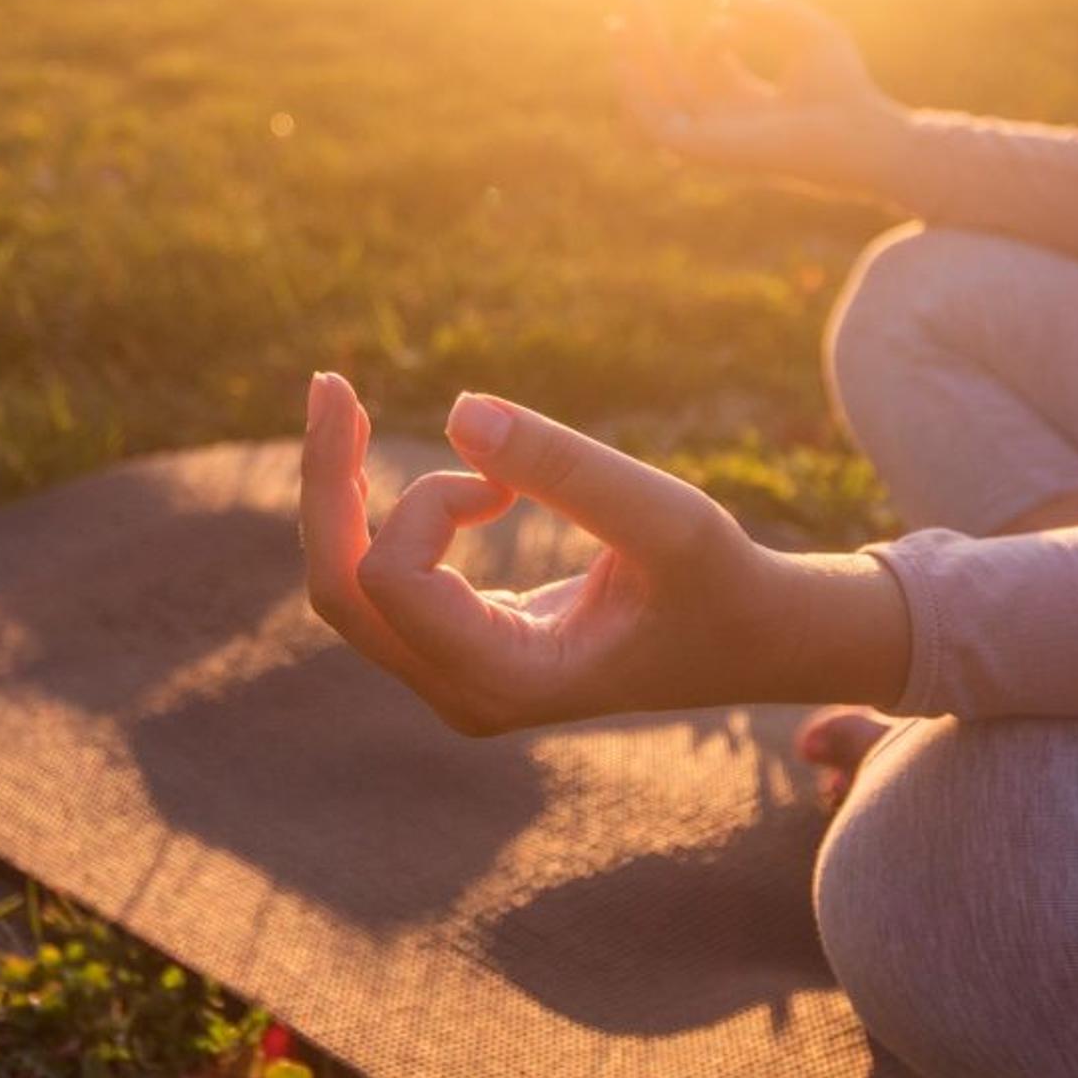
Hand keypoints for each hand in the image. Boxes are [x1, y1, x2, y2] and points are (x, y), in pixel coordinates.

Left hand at [298, 372, 908, 733]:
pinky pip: (385, 585)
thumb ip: (568, 467)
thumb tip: (455, 408)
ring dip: (343, 496)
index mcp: (507, 681)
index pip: (391, 582)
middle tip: (330, 383)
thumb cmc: (718, 580)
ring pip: (348, 588)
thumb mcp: (667, 516)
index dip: (423, 501)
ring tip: (344, 404)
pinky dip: (382, 514)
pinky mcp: (463, 650)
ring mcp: (457, 679)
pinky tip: (426, 467)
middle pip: (340, 590)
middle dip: (326, 484)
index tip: (504, 480)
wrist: (751, 637)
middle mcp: (465, 694)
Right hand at [609, 0, 914, 200]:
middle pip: (673, 75)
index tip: (734, 14)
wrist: (858, 129)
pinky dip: (637, 91)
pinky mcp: (704, 150)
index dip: (713, 33)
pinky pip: (656, 122)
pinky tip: (626, 59)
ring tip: (619, 18)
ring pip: (660, 95)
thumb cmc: (846, 87)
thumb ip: (771, 8)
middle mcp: (727, 120)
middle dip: (649, 35)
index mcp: (750, 100)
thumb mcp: (811, 31)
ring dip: (636, 57)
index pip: (709, 66)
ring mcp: (714, 137)